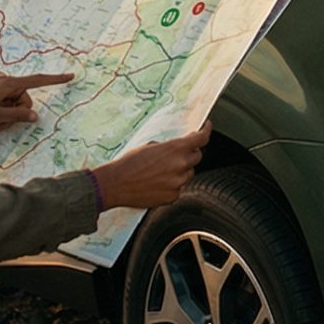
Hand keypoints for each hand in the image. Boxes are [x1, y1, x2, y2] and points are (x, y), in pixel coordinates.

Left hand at [0, 71, 71, 126]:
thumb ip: (17, 116)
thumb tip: (35, 117)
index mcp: (9, 83)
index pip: (38, 81)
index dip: (55, 80)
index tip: (71, 76)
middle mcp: (4, 79)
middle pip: (22, 99)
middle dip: (16, 113)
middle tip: (0, 125)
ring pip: (11, 101)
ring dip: (5, 114)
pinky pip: (1, 99)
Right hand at [92, 125, 210, 210]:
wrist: (116, 184)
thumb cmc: (129, 163)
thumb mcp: (150, 146)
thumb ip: (169, 147)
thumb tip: (177, 148)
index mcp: (175, 149)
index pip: (201, 138)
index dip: (206, 131)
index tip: (207, 127)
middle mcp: (180, 165)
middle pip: (197, 157)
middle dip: (189, 153)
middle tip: (177, 154)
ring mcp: (177, 183)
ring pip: (187, 174)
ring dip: (180, 170)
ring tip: (160, 171)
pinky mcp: (172, 196)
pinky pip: (178, 188)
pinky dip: (172, 185)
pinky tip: (156, 183)